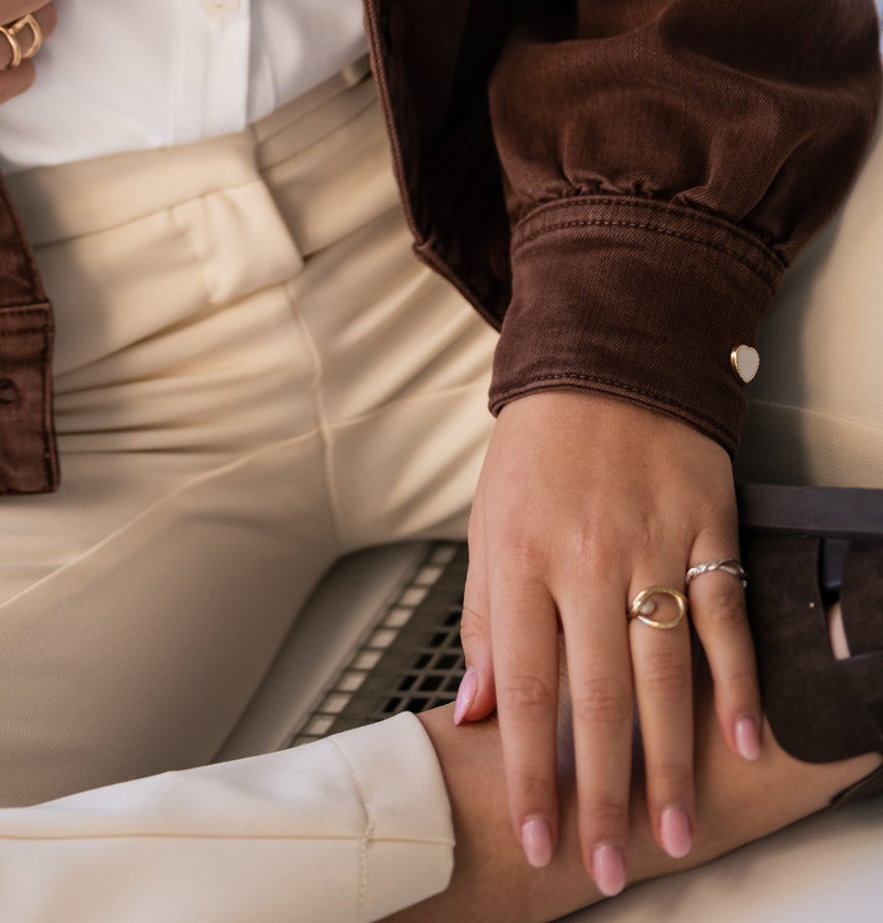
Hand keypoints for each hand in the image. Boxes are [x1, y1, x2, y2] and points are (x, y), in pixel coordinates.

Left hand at [457, 389, 761, 897]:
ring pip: (663, 672)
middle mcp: (583, 557)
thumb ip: (487, 619)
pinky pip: (725, 618)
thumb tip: (476, 711)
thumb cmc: (540, 451)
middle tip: (609, 862)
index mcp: (519, 557)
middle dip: (601, 791)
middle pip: (595, 695)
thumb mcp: (488, 523)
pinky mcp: (707, 529)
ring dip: (671, 763)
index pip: (524, 685)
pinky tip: (743, 743)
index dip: (529, 768)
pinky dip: (738, 684)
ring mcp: (650, 544)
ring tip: (674, 831)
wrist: (608, 357)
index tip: (535, 833)